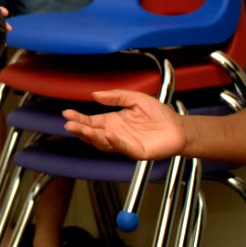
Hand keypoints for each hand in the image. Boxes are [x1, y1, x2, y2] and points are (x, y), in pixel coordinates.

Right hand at [62, 88, 183, 158]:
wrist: (178, 127)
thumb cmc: (159, 114)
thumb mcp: (135, 98)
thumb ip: (116, 96)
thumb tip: (95, 94)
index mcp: (113, 121)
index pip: (92, 121)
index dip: (79, 118)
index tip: (67, 113)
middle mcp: (115, 134)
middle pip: (93, 133)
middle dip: (80, 129)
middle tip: (69, 124)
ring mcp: (124, 144)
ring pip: (103, 143)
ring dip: (92, 137)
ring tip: (83, 130)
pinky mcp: (136, 152)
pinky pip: (123, 148)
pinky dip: (115, 142)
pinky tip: (108, 135)